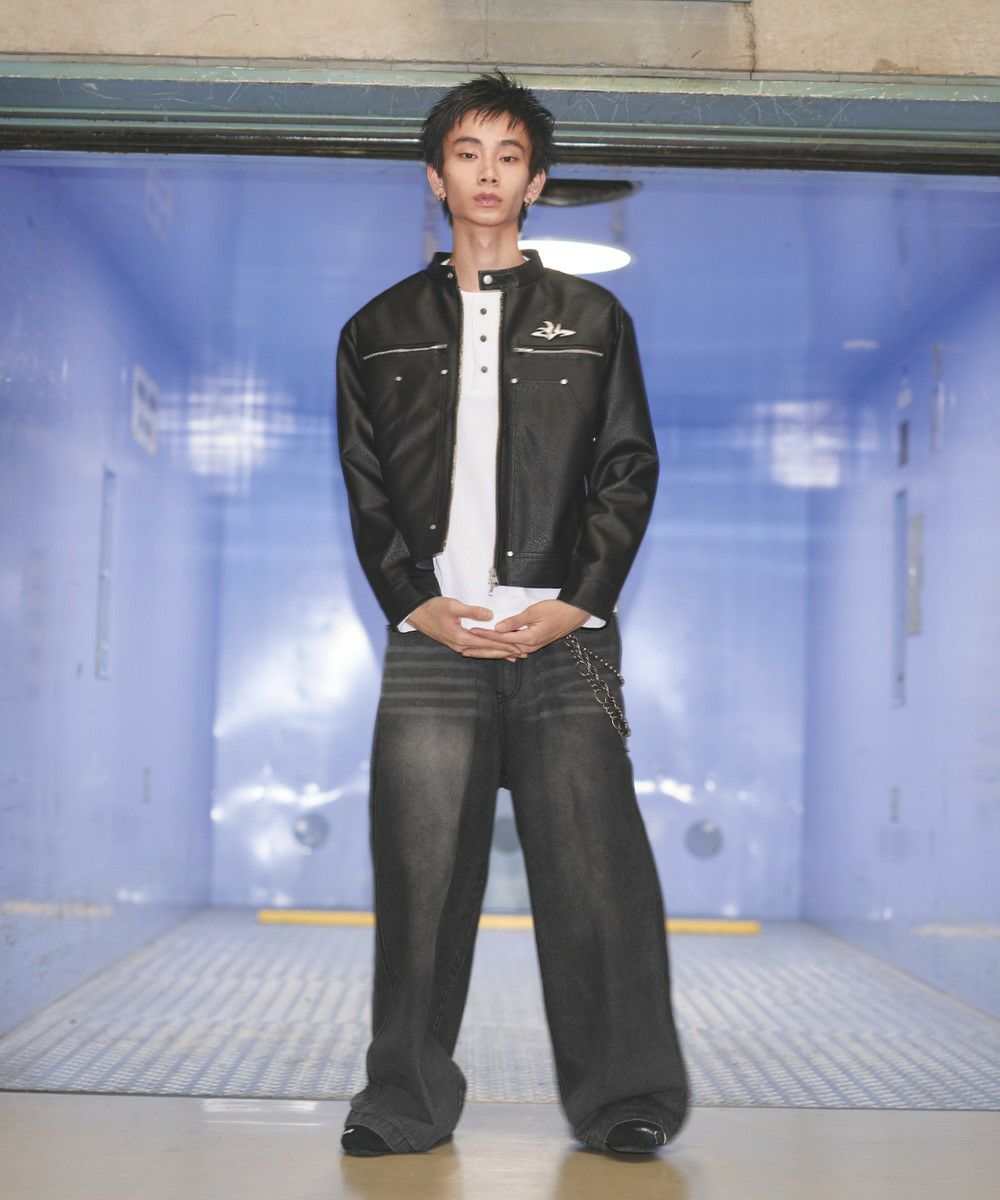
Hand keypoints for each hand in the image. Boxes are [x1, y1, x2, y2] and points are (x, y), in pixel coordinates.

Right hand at [405, 597, 531, 659]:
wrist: (416, 613)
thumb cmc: (433, 608)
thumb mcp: (453, 606)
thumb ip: (472, 611)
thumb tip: (490, 615)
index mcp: (460, 638)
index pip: (488, 644)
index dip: (504, 645)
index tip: (518, 647)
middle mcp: (460, 645)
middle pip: (487, 652)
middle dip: (505, 653)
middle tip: (522, 654)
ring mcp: (457, 645)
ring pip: (482, 652)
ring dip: (497, 654)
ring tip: (513, 656)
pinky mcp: (456, 642)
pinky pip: (475, 649)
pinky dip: (487, 651)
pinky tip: (494, 652)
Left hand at [460, 599, 590, 657]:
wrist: (574, 614)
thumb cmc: (556, 610)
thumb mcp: (534, 612)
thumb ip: (515, 621)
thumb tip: (497, 628)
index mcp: (528, 638)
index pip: (500, 638)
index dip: (484, 635)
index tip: (470, 632)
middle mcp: (529, 646)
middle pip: (500, 649)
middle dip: (482, 650)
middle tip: (464, 650)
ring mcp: (532, 646)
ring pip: (506, 651)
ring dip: (490, 652)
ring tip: (474, 653)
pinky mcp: (534, 644)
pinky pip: (514, 650)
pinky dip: (502, 651)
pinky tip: (494, 653)